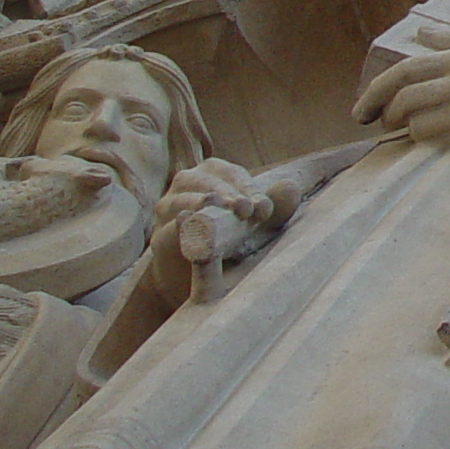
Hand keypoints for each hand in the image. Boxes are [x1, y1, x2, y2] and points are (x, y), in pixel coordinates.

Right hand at [153, 157, 294, 236]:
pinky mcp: (158, 236)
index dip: (248, 188)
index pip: (231, 174)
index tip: (262, 209)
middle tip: (246, 210)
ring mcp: (168, 209)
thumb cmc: (232, 237)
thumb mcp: (257, 222)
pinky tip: (193, 226)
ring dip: (203, 205)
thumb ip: (275, 205)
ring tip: (221, 213)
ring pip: (182, 200)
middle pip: (205, 181)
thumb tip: (291, 187)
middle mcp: (186, 184)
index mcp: (212, 174)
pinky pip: (167, 228)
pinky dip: (179, 227)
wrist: (199, 274)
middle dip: (227, 194)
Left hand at [351, 24, 449, 149]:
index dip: (375, 90)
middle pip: (403, 101)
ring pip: (416, 125)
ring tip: (415, 127)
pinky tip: (439, 136)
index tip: (363, 107)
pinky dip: (430, 140)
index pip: (403, 72)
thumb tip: (421, 34)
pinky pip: (439, 141)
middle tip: (382, 121)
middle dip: (384, 113)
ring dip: (410, 128)